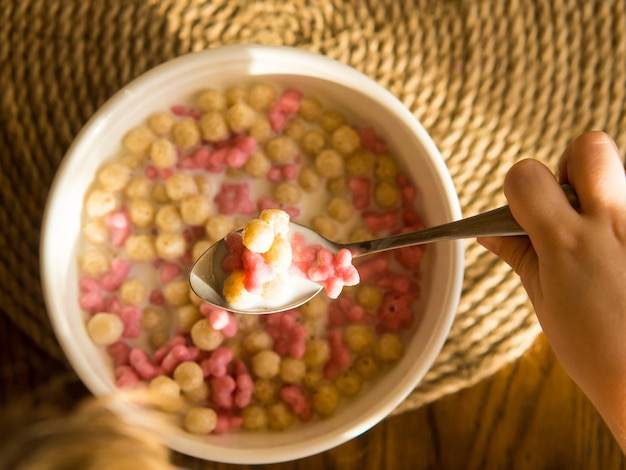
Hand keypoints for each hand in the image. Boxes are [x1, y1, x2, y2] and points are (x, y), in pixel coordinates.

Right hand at [478, 132, 625, 449]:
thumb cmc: (598, 349)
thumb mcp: (544, 302)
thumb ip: (519, 256)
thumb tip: (489, 235)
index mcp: (568, 241)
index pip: (526, 175)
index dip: (517, 189)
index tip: (522, 212)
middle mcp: (612, 222)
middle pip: (589, 146)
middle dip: (570, 167)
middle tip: (569, 208)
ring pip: (621, 172)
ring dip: (601, 193)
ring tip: (597, 234)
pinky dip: (619, 219)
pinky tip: (616, 254)